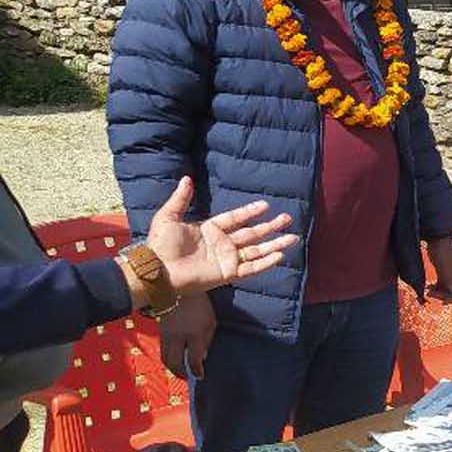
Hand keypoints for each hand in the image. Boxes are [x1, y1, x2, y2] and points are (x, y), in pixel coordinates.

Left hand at [146, 176, 297, 295]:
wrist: (157, 270)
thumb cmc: (161, 244)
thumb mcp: (168, 216)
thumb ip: (181, 199)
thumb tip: (187, 178)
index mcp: (210, 229)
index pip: (235, 218)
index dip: (250, 211)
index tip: (266, 205)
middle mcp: (222, 244)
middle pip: (252, 233)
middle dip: (270, 226)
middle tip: (288, 218)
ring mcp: (227, 259)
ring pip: (257, 250)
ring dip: (275, 243)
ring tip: (293, 237)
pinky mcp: (228, 273)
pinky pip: (251, 268)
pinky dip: (266, 262)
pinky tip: (280, 255)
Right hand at [159, 291, 216, 379]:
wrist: (179, 290)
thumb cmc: (200, 306)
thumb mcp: (211, 322)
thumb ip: (207, 341)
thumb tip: (202, 358)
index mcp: (194, 334)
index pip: (193, 359)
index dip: (197, 370)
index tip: (201, 376)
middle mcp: (178, 337)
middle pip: (174, 362)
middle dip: (180, 373)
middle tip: (186, 376)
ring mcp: (166, 335)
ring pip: (165, 358)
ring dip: (172, 368)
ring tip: (179, 371)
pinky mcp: (160, 332)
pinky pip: (162, 350)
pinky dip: (167, 358)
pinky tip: (173, 359)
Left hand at [425, 236, 451, 302]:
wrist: (436, 238)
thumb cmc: (442, 252)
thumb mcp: (445, 267)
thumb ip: (450, 280)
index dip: (451, 299)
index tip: (440, 302)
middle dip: (442, 296)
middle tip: (430, 294)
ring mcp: (450, 273)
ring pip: (446, 288)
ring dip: (438, 292)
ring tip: (428, 291)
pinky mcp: (443, 271)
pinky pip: (441, 283)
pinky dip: (435, 287)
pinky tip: (428, 287)